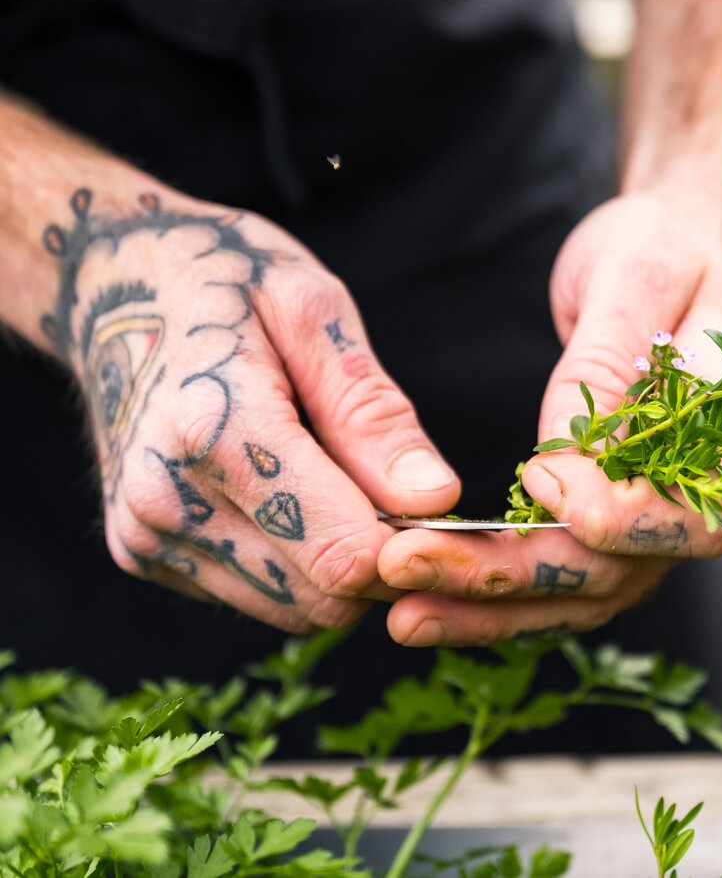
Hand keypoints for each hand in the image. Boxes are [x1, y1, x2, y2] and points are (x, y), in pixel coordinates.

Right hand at [51, 188, 458, 631]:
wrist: (111, 284)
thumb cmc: (226, 281)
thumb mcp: (314, 312)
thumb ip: (373, 414)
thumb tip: (437, 500)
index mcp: (214, 429)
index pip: (343, 551)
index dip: (414, 545)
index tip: (439, 505)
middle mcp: (167, 498)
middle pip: (324, 595)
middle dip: (383, 560)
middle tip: (398, 489)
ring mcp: (145, 533)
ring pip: (293, 609)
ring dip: (338, 567)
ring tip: (339, 481)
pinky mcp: (140, 554)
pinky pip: (256, 596)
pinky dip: (294, 563)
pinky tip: (289, 493)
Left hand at [379, 192, 721, 644]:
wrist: (664, 259)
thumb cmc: (661, 254)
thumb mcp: (638, 276)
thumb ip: (610, 359)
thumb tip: (569, 452)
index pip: (691, 521)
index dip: (615, 515)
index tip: (539, 474)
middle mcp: (700, 498)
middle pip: (618, 571)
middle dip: (514, 575)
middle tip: (409, 562)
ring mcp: (653, 521)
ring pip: (578, 591)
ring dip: (488, 606)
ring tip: (401, 607)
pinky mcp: (604, 525)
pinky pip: (555, 579)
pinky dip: (490, 600)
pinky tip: (423, 604)